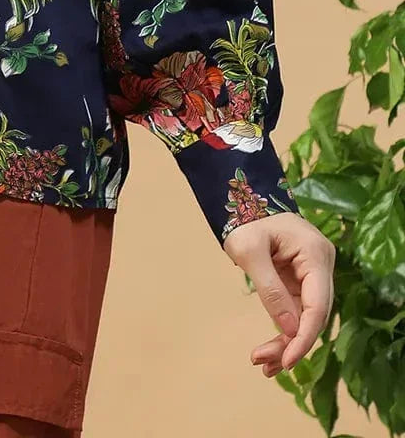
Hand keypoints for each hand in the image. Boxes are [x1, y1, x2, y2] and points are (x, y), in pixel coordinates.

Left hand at [223, 212, 335, 376]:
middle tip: (263, 364)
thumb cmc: (245, 220)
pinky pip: (297, 312)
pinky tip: (271, 353)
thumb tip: (290, 330)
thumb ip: (270, 289)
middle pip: (313, 315)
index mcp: (315, 253)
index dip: (305, 336)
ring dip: (287, 343)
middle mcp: (321, 266)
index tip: (288, 361)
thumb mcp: (250, 252)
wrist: (243, 201)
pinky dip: (285, 332)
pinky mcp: (301, 282)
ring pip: (306, 318)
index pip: (317, 304)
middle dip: (291, 343)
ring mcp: (312, 275)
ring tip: (263, 364)